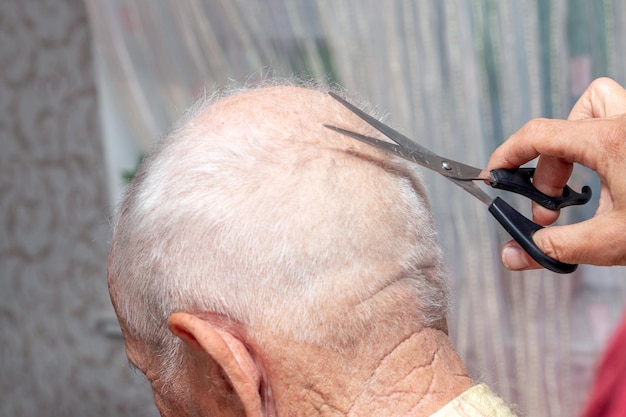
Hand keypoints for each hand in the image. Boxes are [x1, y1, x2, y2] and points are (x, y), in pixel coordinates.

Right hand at [486, 77, 625, 269]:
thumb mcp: (611, 242)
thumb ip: (555, 248)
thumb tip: (512, 256)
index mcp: (612, 141)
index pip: (539, 133)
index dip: (508, 154)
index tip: (496, 175)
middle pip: (566, 124)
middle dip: (548, 169)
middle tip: (550, 208)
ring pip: (596, 107)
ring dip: (575, 142)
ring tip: (578, 183)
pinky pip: (617, 121)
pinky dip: (600, 146)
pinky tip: (609, 182)